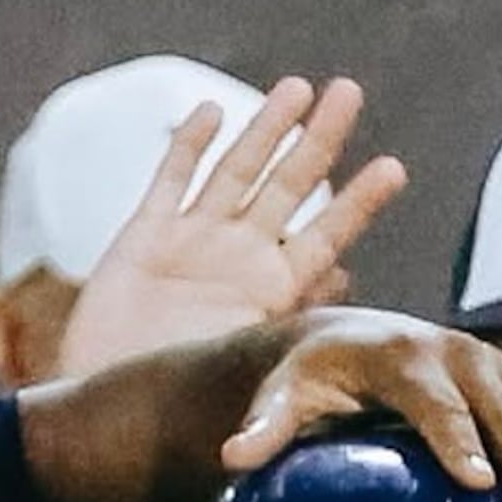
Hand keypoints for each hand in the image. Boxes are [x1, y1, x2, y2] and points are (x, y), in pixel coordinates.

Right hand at [57, 76, 406, 377]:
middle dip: (318, 141)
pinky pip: (170, 181)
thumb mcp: (248, 363)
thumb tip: (348, 282)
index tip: (394, 168)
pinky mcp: (144, 237)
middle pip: (286, 186)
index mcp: (272, 293)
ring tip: (296, 89)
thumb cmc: (180, 405)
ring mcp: (193, 242)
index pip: (326, 235)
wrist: (108, 412)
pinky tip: (212, 112)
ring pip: (235, 172)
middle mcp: (238, 259)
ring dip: (264, 129)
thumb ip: (290, 319)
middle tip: (348, 93)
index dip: (358, 203)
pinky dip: (188, 147)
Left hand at [222, 309, 501, 501]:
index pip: (434, 404)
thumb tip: (234, 456)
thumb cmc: (315, 378)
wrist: (358, 335)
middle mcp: (460, 355)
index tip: (477, 483)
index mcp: (404, 357)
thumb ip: (267, 425)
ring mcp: (497, 368)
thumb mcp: (285, 394)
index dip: (457, 440)